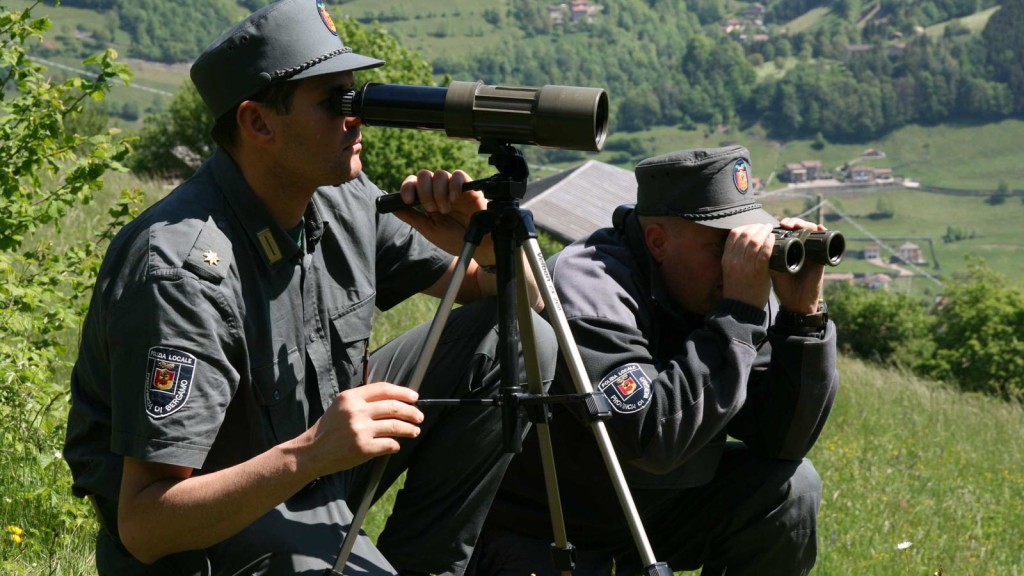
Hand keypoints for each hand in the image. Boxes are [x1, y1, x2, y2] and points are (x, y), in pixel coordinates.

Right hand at [303, 382, 422, 476]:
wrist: (312, 452)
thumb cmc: (328, 429)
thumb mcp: (341, 406)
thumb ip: (363, 401)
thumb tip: (393, 400)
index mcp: (350, 397)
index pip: (383, 389)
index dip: (402, 392)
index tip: (415, 397)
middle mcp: (356, 411)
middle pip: (393, 407)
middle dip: (411, 412)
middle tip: (419, 416)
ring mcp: (360, 430)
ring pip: (395, 426)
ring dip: (409, 429)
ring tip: (415, 431)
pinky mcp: (363, 448)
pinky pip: (389, 444)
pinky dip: (396, 445)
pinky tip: (396, 445)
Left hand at [393, 169, 493, 261]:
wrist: (477, 248)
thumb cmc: (454, 239)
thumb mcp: (428, 230)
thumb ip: (411, 217)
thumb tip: (390, 206)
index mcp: (427, 199)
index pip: (413, 183)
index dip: (408, 187)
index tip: (408, 200)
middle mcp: (440, 191)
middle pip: (425, 175)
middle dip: (424, 192)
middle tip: (431, 209)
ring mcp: (454, 188)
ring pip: (440, 174)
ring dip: (438, 192)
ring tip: (445, 209)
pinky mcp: (470, 188)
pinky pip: (459, 175)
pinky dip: (453, 185)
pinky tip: (454, 200)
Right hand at [721, 223, 774, 309]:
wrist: (741, 309)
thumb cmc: (739, 290)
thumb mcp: (731, 271)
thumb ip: (737, 258)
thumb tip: (748, 245)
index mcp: (726, 259)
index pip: (733, 234)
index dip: (745, 226)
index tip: (754, 226)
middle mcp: (734, 260)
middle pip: (745, 234)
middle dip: (756, 227)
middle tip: (766, 226)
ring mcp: (745, 266)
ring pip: (755, 241)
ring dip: (764, 232)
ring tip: (771, 230)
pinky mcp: (756, 272)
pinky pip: (763, 252)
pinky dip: (769, 243)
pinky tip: (773, 239)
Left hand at [771, 217, 826, 313]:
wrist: (797, 302)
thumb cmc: (783, 287)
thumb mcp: (771, 270)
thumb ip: (764, 258)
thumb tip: (751, 244)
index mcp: (789, 250)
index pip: (787, 231)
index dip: (783, 225)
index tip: (774, 224)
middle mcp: (801, 249)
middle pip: (799, 228)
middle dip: (793, 222)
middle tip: (785, 224)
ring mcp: (811, 252)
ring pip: (811, 231)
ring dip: (805, 224)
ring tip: (797, 226)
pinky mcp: (821, 258)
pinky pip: (825, 241)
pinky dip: (823, 231)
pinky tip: (817, 227)